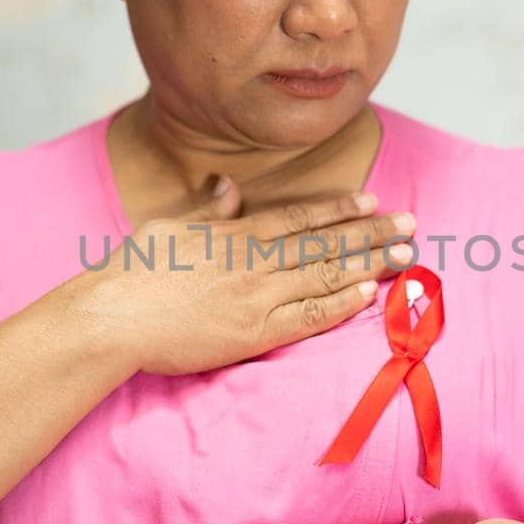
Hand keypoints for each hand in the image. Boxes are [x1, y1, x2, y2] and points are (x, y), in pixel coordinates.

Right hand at [69, 177, 415, 375]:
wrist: (112, 318)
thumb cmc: (132, 272)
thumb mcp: (170, 227)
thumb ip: (208, 210)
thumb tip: (229, 188)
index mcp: (234, 232)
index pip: (300, 216)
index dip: (340, 208)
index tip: (372, 199)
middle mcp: (253, 260)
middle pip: (324, 242)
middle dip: (371, 232)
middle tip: (411, 225)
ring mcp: (256, 297)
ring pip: (325, 275)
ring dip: (369, 264)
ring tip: (405, 256)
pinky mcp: (252, 335)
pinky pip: (307, 317)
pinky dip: (340, 304)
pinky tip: (370, 294)